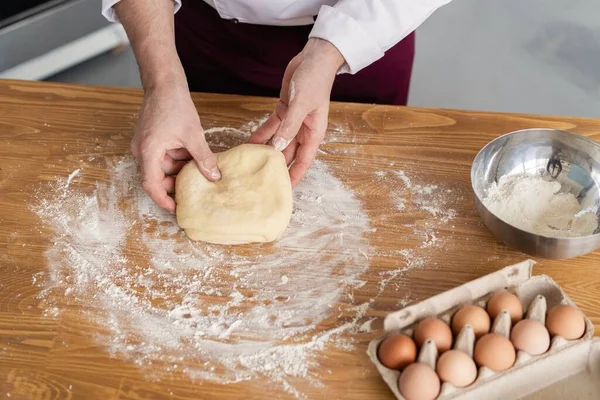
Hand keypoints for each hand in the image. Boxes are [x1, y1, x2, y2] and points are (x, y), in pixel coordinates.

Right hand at [130, 84, 220, 212]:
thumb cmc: (174, 105)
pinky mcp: (152, 141)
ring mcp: (146, 146)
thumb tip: (215, 177)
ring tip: (198, 171)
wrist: (164, 83)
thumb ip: (203, 158)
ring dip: (178, 171)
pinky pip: (163, 158)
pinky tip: (192, 158)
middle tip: (194, 191)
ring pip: (162, 168)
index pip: (151, 185)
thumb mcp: (193, 135)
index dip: (163, 200)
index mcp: (148, 151)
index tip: (176, 209)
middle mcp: (142, 151)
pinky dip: (177, 160)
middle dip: (175, 185)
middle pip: (156, 178)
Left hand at [249, 38, 344, 186]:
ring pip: (279, 141)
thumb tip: (279, 147)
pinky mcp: (284, 110)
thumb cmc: (315, 80)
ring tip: (252, 163)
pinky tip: (250, 142)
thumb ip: (289, 126)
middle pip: (290, 154)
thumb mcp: (301, 105)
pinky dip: (262, 134)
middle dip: (278, 166)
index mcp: (314, 132)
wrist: (314, 58)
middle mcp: (304, 129)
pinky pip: (271, 127)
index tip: (284, 189)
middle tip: (262, 179)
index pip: (304, 160)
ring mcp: (293, 120)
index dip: (294, 175)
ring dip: (267, 150)